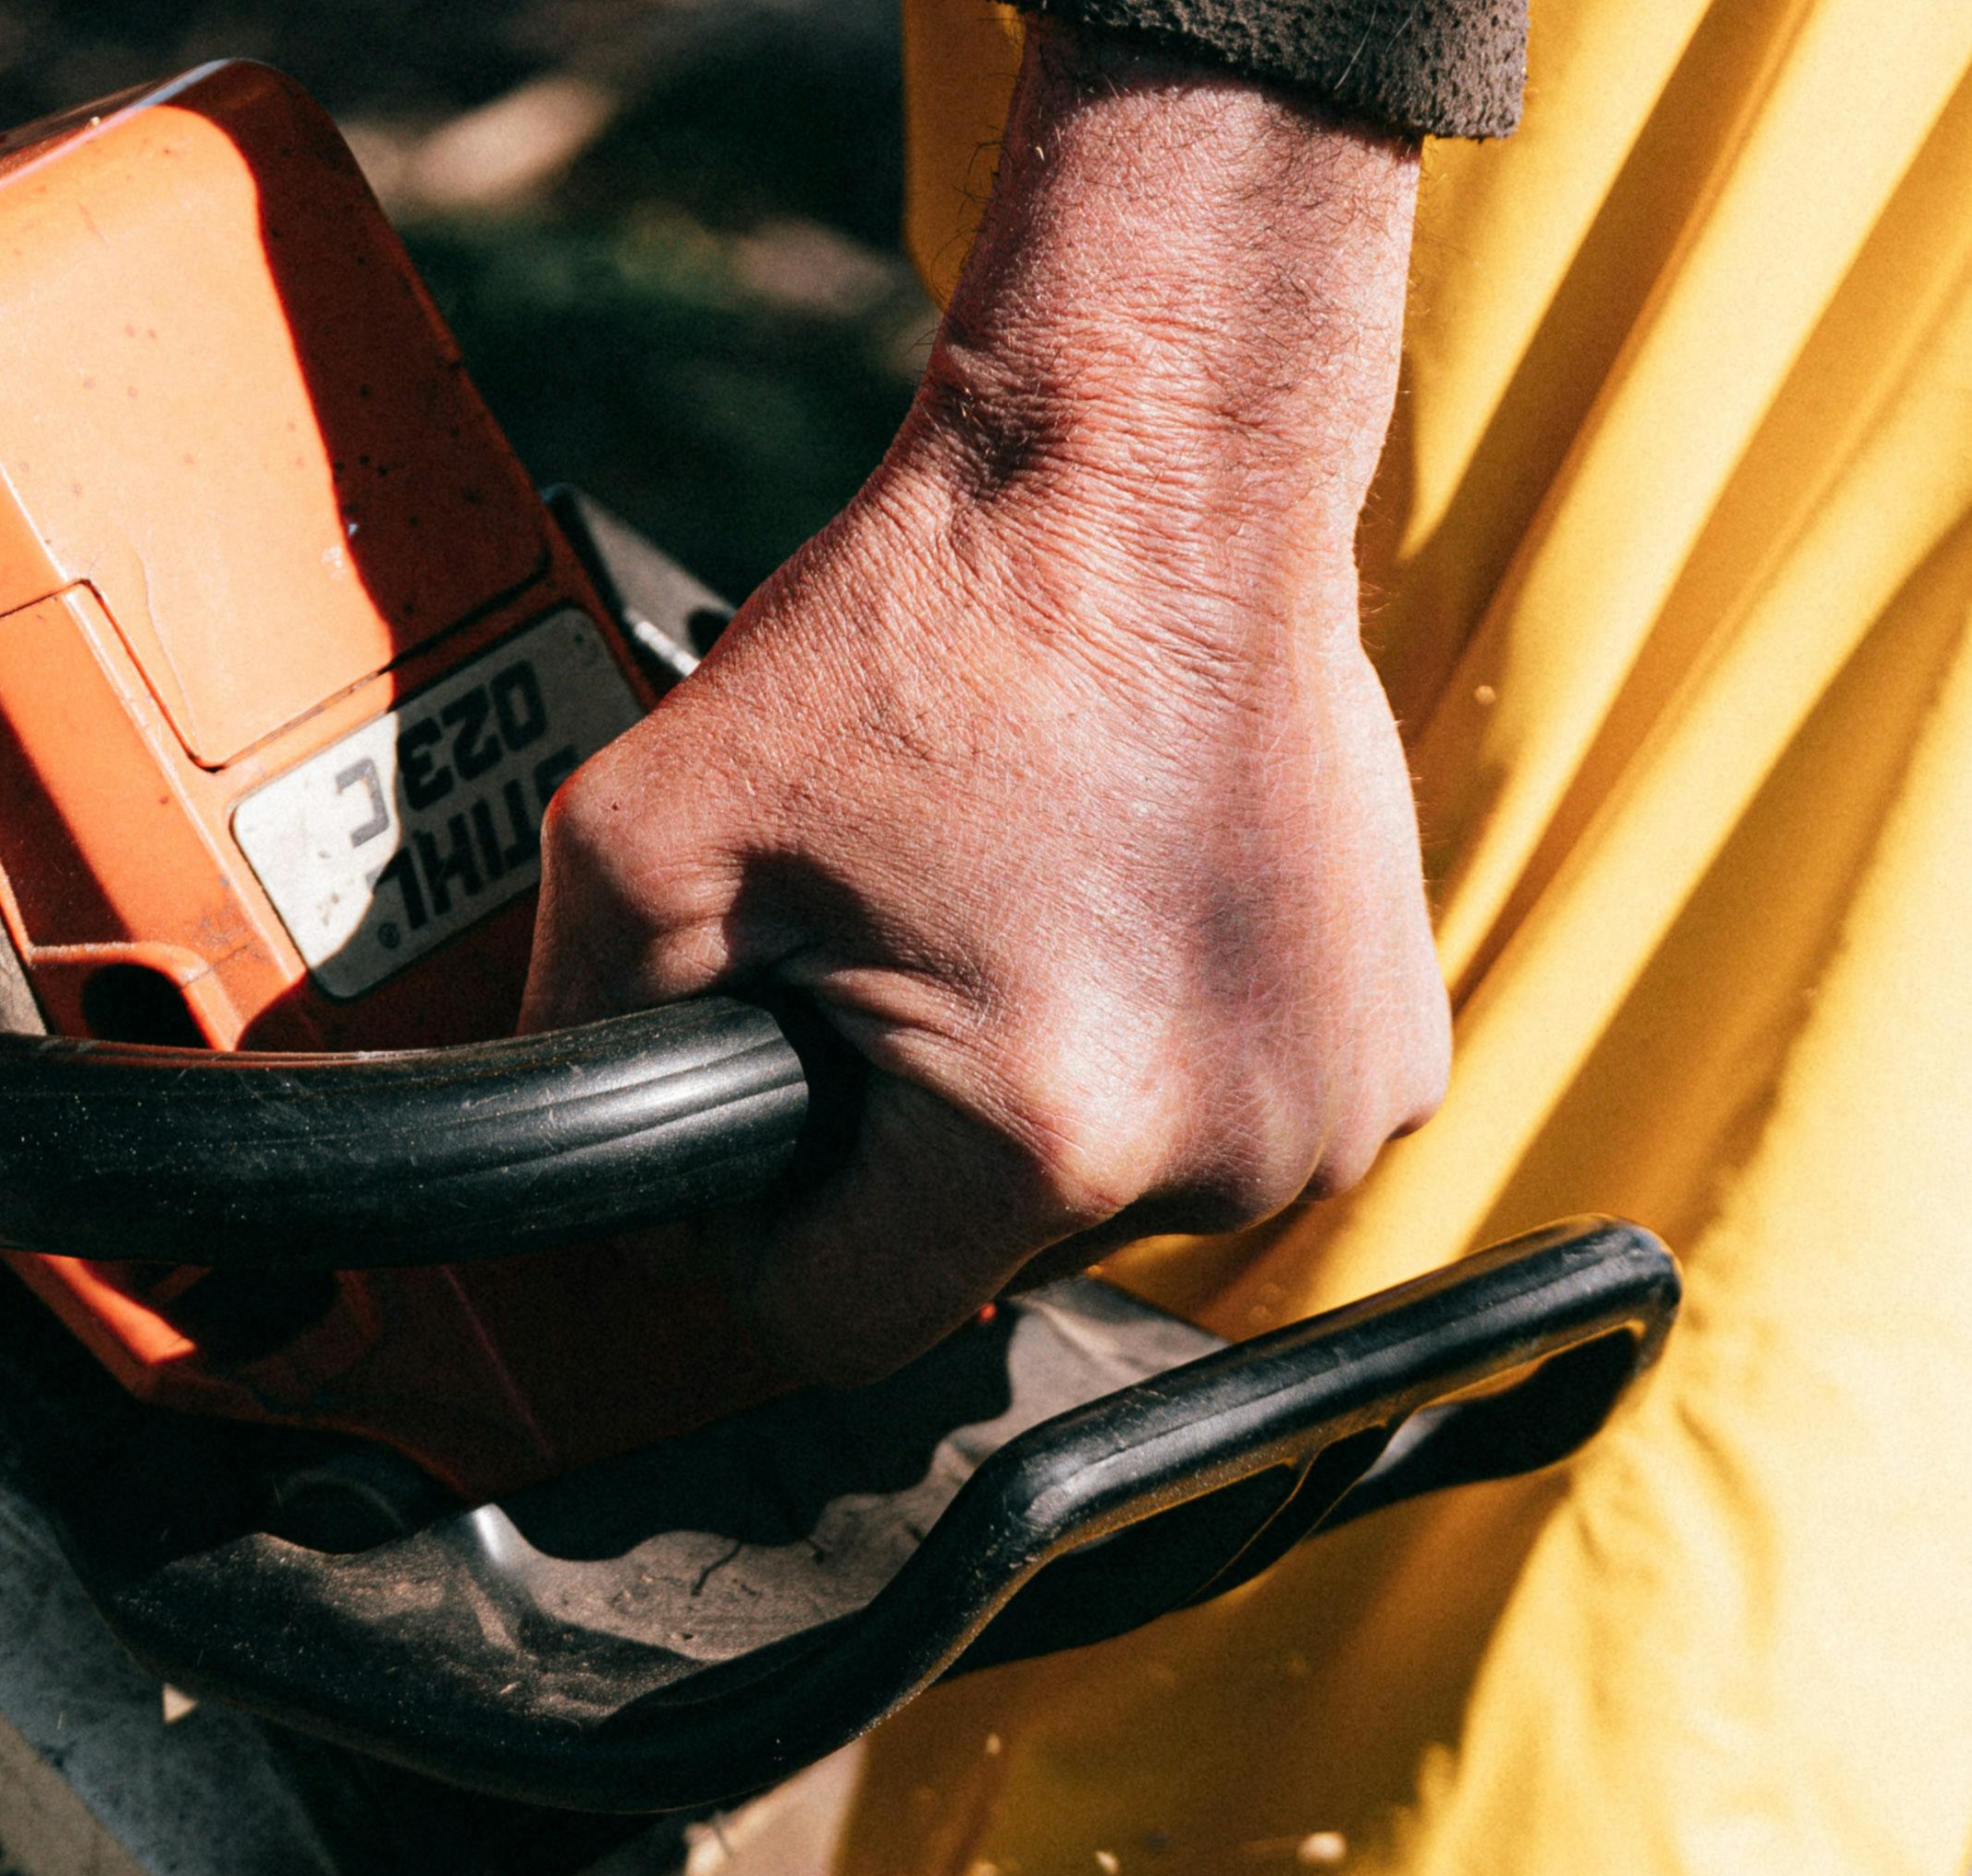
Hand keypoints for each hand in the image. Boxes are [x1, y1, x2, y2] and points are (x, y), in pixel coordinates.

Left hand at [522, 14, 1448, 1387]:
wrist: (1165, 458)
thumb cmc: (943, 618)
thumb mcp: (654, 821)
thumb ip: (578, 1027)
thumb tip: (576, 1178)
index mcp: (1043, 1139)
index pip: (841, 1321)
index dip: (761, 1225)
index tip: (773, 1091)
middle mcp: (1220, 1161)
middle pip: (986, 1250)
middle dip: (920, 1127)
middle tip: (913, 938)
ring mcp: (1329, 1117)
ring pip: (1117, 1191)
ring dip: (1054, 1089)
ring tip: (1033, 910)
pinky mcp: (1396, 1058)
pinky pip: (1237, 1121)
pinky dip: (1180, 1043)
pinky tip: (1145, 908)